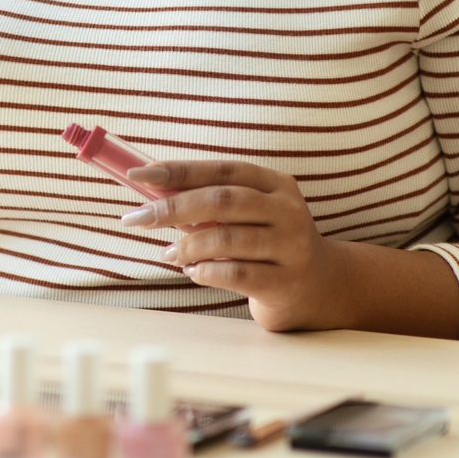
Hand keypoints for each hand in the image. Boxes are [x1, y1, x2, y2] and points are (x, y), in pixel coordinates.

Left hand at [120, 159, 345, 331]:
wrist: (321, 288)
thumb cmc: (268, 243)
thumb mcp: (249, 214)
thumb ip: (210, 201)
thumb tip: (151, 191)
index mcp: (275, 184)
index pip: (221, 169)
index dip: (178, 170)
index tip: (137, 175)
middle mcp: (288, 211)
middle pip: (221, 201)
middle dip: (172, 208)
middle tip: (137, 218)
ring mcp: (291, 247)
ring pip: (226, 239)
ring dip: (186, 246)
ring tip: (170, 253)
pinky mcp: (286, 283)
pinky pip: (234, 274)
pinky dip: (204, 271)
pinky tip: (193, 271)